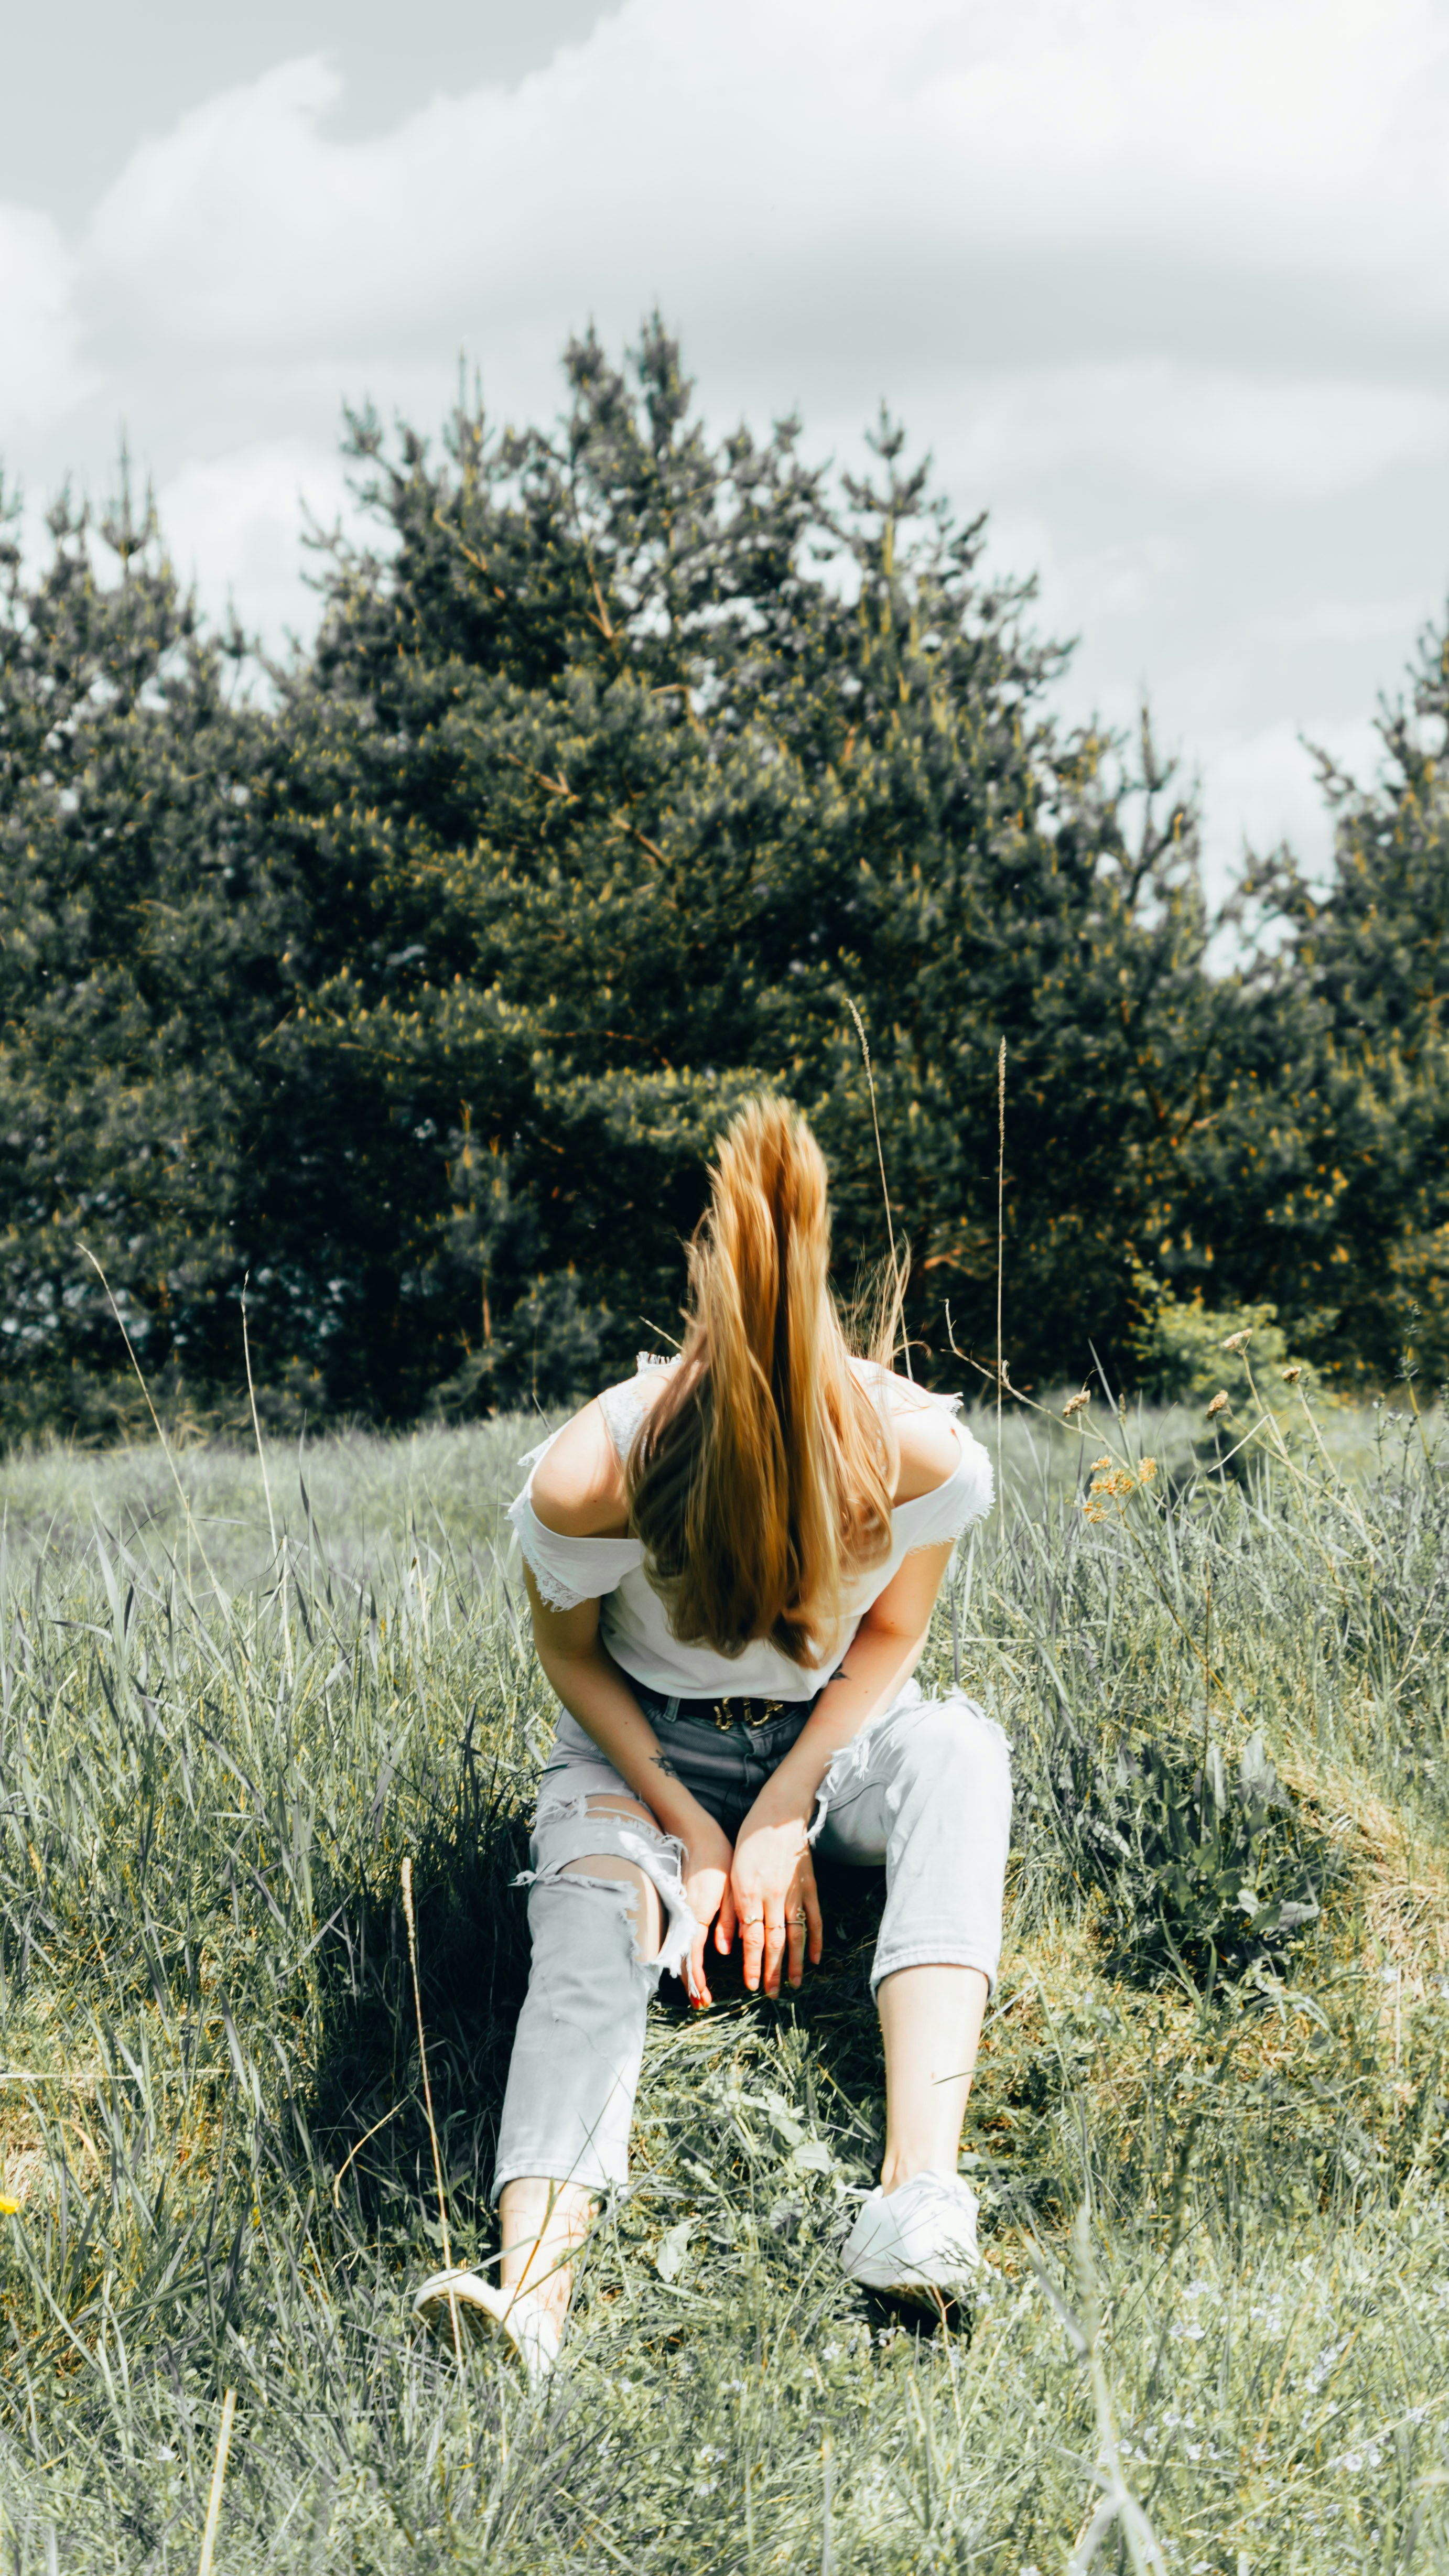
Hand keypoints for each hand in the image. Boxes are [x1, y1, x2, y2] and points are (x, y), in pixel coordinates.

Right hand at [680, 1815, 735, 2005]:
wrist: (696, 1835)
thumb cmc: (716, 1858)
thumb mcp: (729, 1889)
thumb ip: (728, 1920)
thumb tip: (723, 1950)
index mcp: (698, 1914)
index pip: (694, 1956)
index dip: (698, 1979)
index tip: (705, 1997)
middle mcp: (687, 1917)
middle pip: (684, 1958)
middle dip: (692, 1983)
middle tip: (701, 2003)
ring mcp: (683, 1913)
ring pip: (682, 1950)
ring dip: (689, 1973)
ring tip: (699, 1992)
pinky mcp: (686, 1908)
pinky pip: (685, 1938)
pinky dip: (689, 1956)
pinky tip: (696, 1964)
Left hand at [722, 1806, 823, 1998]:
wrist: (778, 1815)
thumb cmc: (749, 1842)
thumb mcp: (731, 1874)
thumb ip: (730, 1911)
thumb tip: (727, 1944)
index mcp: (750, 1895)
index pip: (752, 1940)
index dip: (753, 1965)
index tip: (752, 1985)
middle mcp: (773, 1898)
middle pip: (775, 1943)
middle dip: (773, 1972)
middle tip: (772, 1994)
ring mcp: (794, 1893)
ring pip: (795, 1935)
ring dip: (794, 1963)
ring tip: (794, 1984)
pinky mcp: (809, 1887)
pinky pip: (815, 1918)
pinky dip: (816, 1940)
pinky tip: (815, 1959)